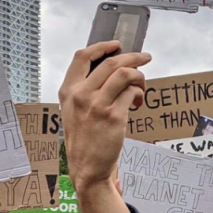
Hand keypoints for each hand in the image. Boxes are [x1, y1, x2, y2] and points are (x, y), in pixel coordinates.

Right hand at [59, 41, 150, 188]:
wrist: (86, 167)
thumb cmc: (83, 139)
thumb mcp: (73, 110)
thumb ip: (84, 90)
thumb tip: (110, 70)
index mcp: (68, 91)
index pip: (82, 57)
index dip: (101, 47)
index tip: (116, 45)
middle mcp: (81, 95)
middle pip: (110, 63)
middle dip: (132, 57)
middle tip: (145, 58)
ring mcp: (98, 105)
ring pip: (124, 74)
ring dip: (139, 76)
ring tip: (142, 86)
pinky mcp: (114, 117)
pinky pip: (132, 94)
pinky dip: (139, 94)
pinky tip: (138, 102)